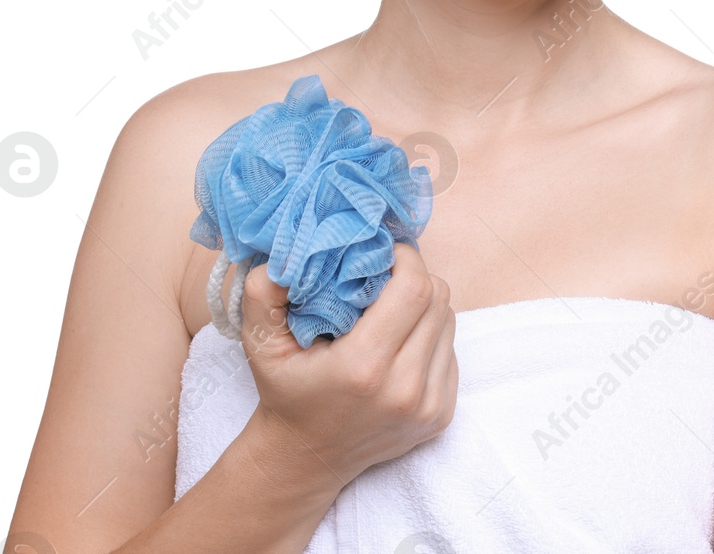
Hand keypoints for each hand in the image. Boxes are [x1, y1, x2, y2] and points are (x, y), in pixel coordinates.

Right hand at [237, 241, 458, 493]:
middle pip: (438, 300)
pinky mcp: (442, 415)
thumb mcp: (261, 345)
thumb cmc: (286, 393)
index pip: (415, 290)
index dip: (405, 260)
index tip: (383, 254)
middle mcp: (404, 389)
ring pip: (449, 322)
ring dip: (425, 307)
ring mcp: (428, 406)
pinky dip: (430, 337)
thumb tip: (283, 261)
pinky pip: (451, 351)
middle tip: (385, 278)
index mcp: (364, 368)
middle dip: (415, 278)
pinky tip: (400, 345)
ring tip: (390, 313)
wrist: (306, 460)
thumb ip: (263, 296)